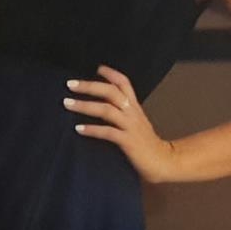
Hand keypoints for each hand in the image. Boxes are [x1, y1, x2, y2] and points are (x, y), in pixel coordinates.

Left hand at [63, 64, 175, 183]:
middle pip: (111, 92)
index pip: (124, 83)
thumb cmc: (145, 143)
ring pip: (106, 110)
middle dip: (89, 86)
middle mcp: (132, 113)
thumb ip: (121, 112)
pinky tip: (78, 129)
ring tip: (67, 103)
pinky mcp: (128, 142)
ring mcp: (131, 126)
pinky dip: (92, 130)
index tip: (96, 68)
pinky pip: (108, 132)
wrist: (163, 161)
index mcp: (134, 107)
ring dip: (85, 105)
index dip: (110, 74)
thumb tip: (100, 103)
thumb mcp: (135, 122)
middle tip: (70, 84)